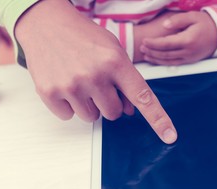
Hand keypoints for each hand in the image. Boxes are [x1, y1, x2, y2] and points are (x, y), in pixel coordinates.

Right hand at [15, 0, 176, 143]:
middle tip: (97, 83)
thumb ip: (124, 80)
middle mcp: (95, 75)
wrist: (46, 24)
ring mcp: (71, 85)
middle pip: (114, 114)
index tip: (170, 137)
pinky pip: (69, 116)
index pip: (143, 97)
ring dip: (89, 104)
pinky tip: (64, 83)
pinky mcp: (50, 93)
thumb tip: (130, 111)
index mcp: (116, 62)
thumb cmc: (84, 37)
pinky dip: (68, 105)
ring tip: (79, 81)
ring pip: (92, 117)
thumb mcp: (112, 51)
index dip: (158, 119)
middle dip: (109, 102)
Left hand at [139, 11, 216, 64]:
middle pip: (165, 54)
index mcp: (188, 40)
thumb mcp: (193, 16)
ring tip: (145, 54)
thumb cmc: (205, 23)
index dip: (153, 43)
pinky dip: (162, 62)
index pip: (166, 44)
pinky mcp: (189, 61)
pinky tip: (155, 60)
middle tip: (141, 47)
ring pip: (168, 61)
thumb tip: (165, 25)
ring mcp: (188, 58)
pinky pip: (173, 64)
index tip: (144, 40)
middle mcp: (188, 52)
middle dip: (151, 51)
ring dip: (155, 59)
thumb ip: (178, 20)